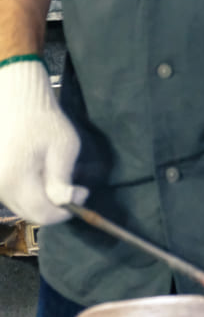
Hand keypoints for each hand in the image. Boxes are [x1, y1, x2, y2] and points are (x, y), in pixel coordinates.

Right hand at [0, 60, 87, 223]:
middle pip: (32, 214)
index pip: (43, 214)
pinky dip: (34, 193)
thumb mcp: (64, 148)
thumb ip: (62, 180)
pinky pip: (17, 197)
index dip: (66, 211)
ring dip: (45, 200)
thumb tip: (69, 202)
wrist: (18, 102)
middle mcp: (0, 187)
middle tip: (75, 188)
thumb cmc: (45, 121)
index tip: (82, 193)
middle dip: (57, 206)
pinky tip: (46, 175)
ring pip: (24, 207)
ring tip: (60, 177)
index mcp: (15, 180)